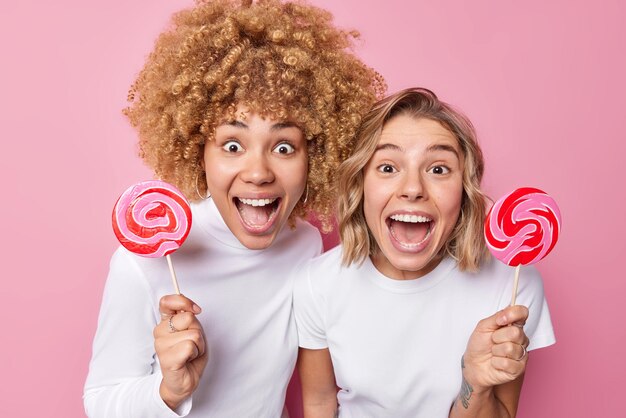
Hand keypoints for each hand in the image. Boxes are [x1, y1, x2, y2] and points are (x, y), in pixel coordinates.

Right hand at [154, 294, 207, 409]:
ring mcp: (161, 346)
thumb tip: (191, 308)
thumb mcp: (193, 330)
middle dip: (198, 331)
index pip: (167, 301)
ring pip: (193, 334)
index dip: (183, 301)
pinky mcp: (167, 359)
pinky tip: (188, 360)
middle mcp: (160, 332)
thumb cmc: (190, 354)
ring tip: (191, 353)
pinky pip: (190, 347)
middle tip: (193, 343)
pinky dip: (196, 353)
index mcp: (165, 322)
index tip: (196, 309)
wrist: (185, 381)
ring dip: (199, 345)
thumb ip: (189, 317)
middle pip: (188, 318)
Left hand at [462, 305, 528, 392]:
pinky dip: (496, 363)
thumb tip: (507, 313)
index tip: (500, 320)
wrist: (473, 364)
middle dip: (497, 337)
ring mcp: (522, 354)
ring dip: (496, 351)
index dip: (512, 314)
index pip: (523, 313)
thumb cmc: (479, 345)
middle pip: (516, 332)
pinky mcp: (519, 369)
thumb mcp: (483, 326)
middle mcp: (521, 338)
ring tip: (493, 353)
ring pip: (510, 348)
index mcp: (513, 325)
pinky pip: (507, 363)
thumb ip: (496, 317)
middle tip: (492, 341)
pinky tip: (496, 363)